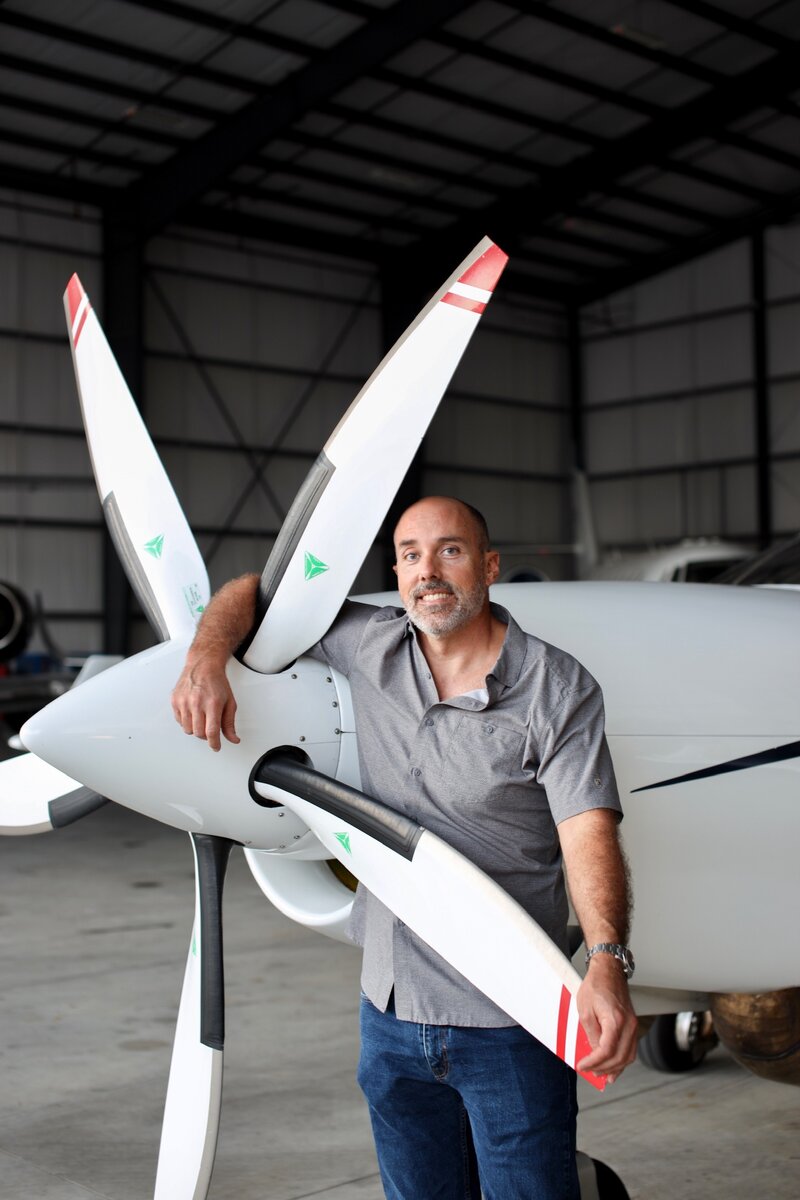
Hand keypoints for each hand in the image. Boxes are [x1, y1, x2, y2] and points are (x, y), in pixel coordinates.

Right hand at [171, 655, 238, 751]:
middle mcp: (196, 702)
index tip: (216, 747)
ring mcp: (184, 701)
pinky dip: (186, 721)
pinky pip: (179, 721)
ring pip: (187, 729)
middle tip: (210, 728)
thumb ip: (230, 723)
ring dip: (196, 728)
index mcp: (212, 703)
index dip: (214, 743)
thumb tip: (233, 738)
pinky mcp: (175, 700)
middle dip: (206, 735)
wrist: (203, 665)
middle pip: (199, 733)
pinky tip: (193, 712)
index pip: (211, 732)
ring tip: (201, 717)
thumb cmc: (217, 682)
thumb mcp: (229, 702)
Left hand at [575, 956, 637, 1082]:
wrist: (609, 970)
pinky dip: (622, 1060)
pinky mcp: (632, 1025)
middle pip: (620, 1057)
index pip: (606, 1051)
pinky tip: (614, 1066)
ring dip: (615, 1068)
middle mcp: (628, 1025)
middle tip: (590, 1073)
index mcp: (615, 1020)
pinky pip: (631, 1049)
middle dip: (604, 1069)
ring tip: (602, 1076)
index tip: (582, 1066)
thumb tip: (594, 1053)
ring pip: (629, 1056)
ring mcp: (633, 1025)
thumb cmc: (596, 986)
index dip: (594, 1063)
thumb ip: (591, 1034)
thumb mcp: (585, 1010)